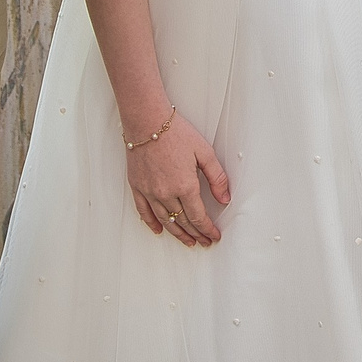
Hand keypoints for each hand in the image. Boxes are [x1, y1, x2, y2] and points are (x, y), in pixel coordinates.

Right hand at [126, 109, 230, 245]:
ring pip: (165, 221)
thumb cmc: (174, 132)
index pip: (199, 217)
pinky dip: (151, 224)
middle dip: (196, 234)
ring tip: (187, 241)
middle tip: (204, 241)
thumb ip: (217, 177)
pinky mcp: (137, 186)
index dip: (208, 229)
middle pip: (183, 222)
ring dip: (178, 234)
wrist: (146, 120)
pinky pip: (144, 211)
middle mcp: (166, 193)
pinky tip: (158, 230)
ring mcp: (150, 192)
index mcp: (185, 186)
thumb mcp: (204, 152)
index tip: (213, 236)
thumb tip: (224, 198)